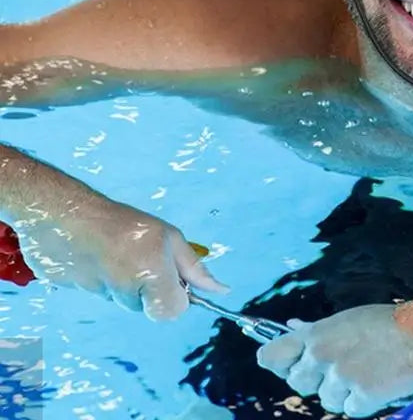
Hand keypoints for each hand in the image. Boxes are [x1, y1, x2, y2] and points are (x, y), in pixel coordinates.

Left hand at [14, 193, 227, 319]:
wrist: (61, 227)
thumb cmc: (112, 244)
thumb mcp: (152, 273)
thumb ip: (170, 298)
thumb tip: (173, 312)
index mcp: (172, 246)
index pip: (198, 272)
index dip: (211, 285)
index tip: (224, 293)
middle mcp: (153, 255)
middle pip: (169, 292)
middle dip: (157, 300)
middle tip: (138, 285)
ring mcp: (128, 265)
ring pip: (141, 298)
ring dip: (128, 300)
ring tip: (113, 278)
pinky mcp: (103, 275)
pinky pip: (118, 298)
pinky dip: (112, 297)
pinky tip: (100, 282)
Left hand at [255, 304, 412, 416]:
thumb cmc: (389, 322)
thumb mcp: (349, 319)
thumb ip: (318, 329)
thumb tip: (293, 328)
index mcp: (319, 333)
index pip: (274, 354)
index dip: (276, 361)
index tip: (279, 363)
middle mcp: (324, 354)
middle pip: (298, 382)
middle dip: (316, 380)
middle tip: (341, 367)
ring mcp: (342, 377)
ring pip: (326, 400)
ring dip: (342, 393)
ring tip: (367, 372)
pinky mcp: (361, 397)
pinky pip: (349, 410)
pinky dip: (362, 403)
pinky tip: (378, 384)